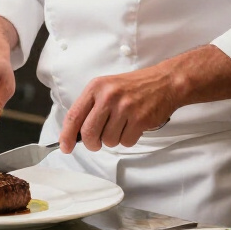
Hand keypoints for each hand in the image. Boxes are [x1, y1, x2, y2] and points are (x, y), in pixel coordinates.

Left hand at [59, 65, 180, 152]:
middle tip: (96, 143)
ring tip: (121, 126)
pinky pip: (126, 142)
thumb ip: (90, 107)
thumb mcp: (107, 88)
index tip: (65, 147)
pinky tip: (133, 127)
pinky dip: (128, 140)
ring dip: (113, 140)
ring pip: (108, 141)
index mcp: (96, 88)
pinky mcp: (140, 119)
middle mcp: (108, 97)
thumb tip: (74, 134)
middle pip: (89, 133)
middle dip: (91, 144)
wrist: (164, 82)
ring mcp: (125, 108)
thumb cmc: (133, 87)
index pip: (74, 116)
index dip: (67, 135)